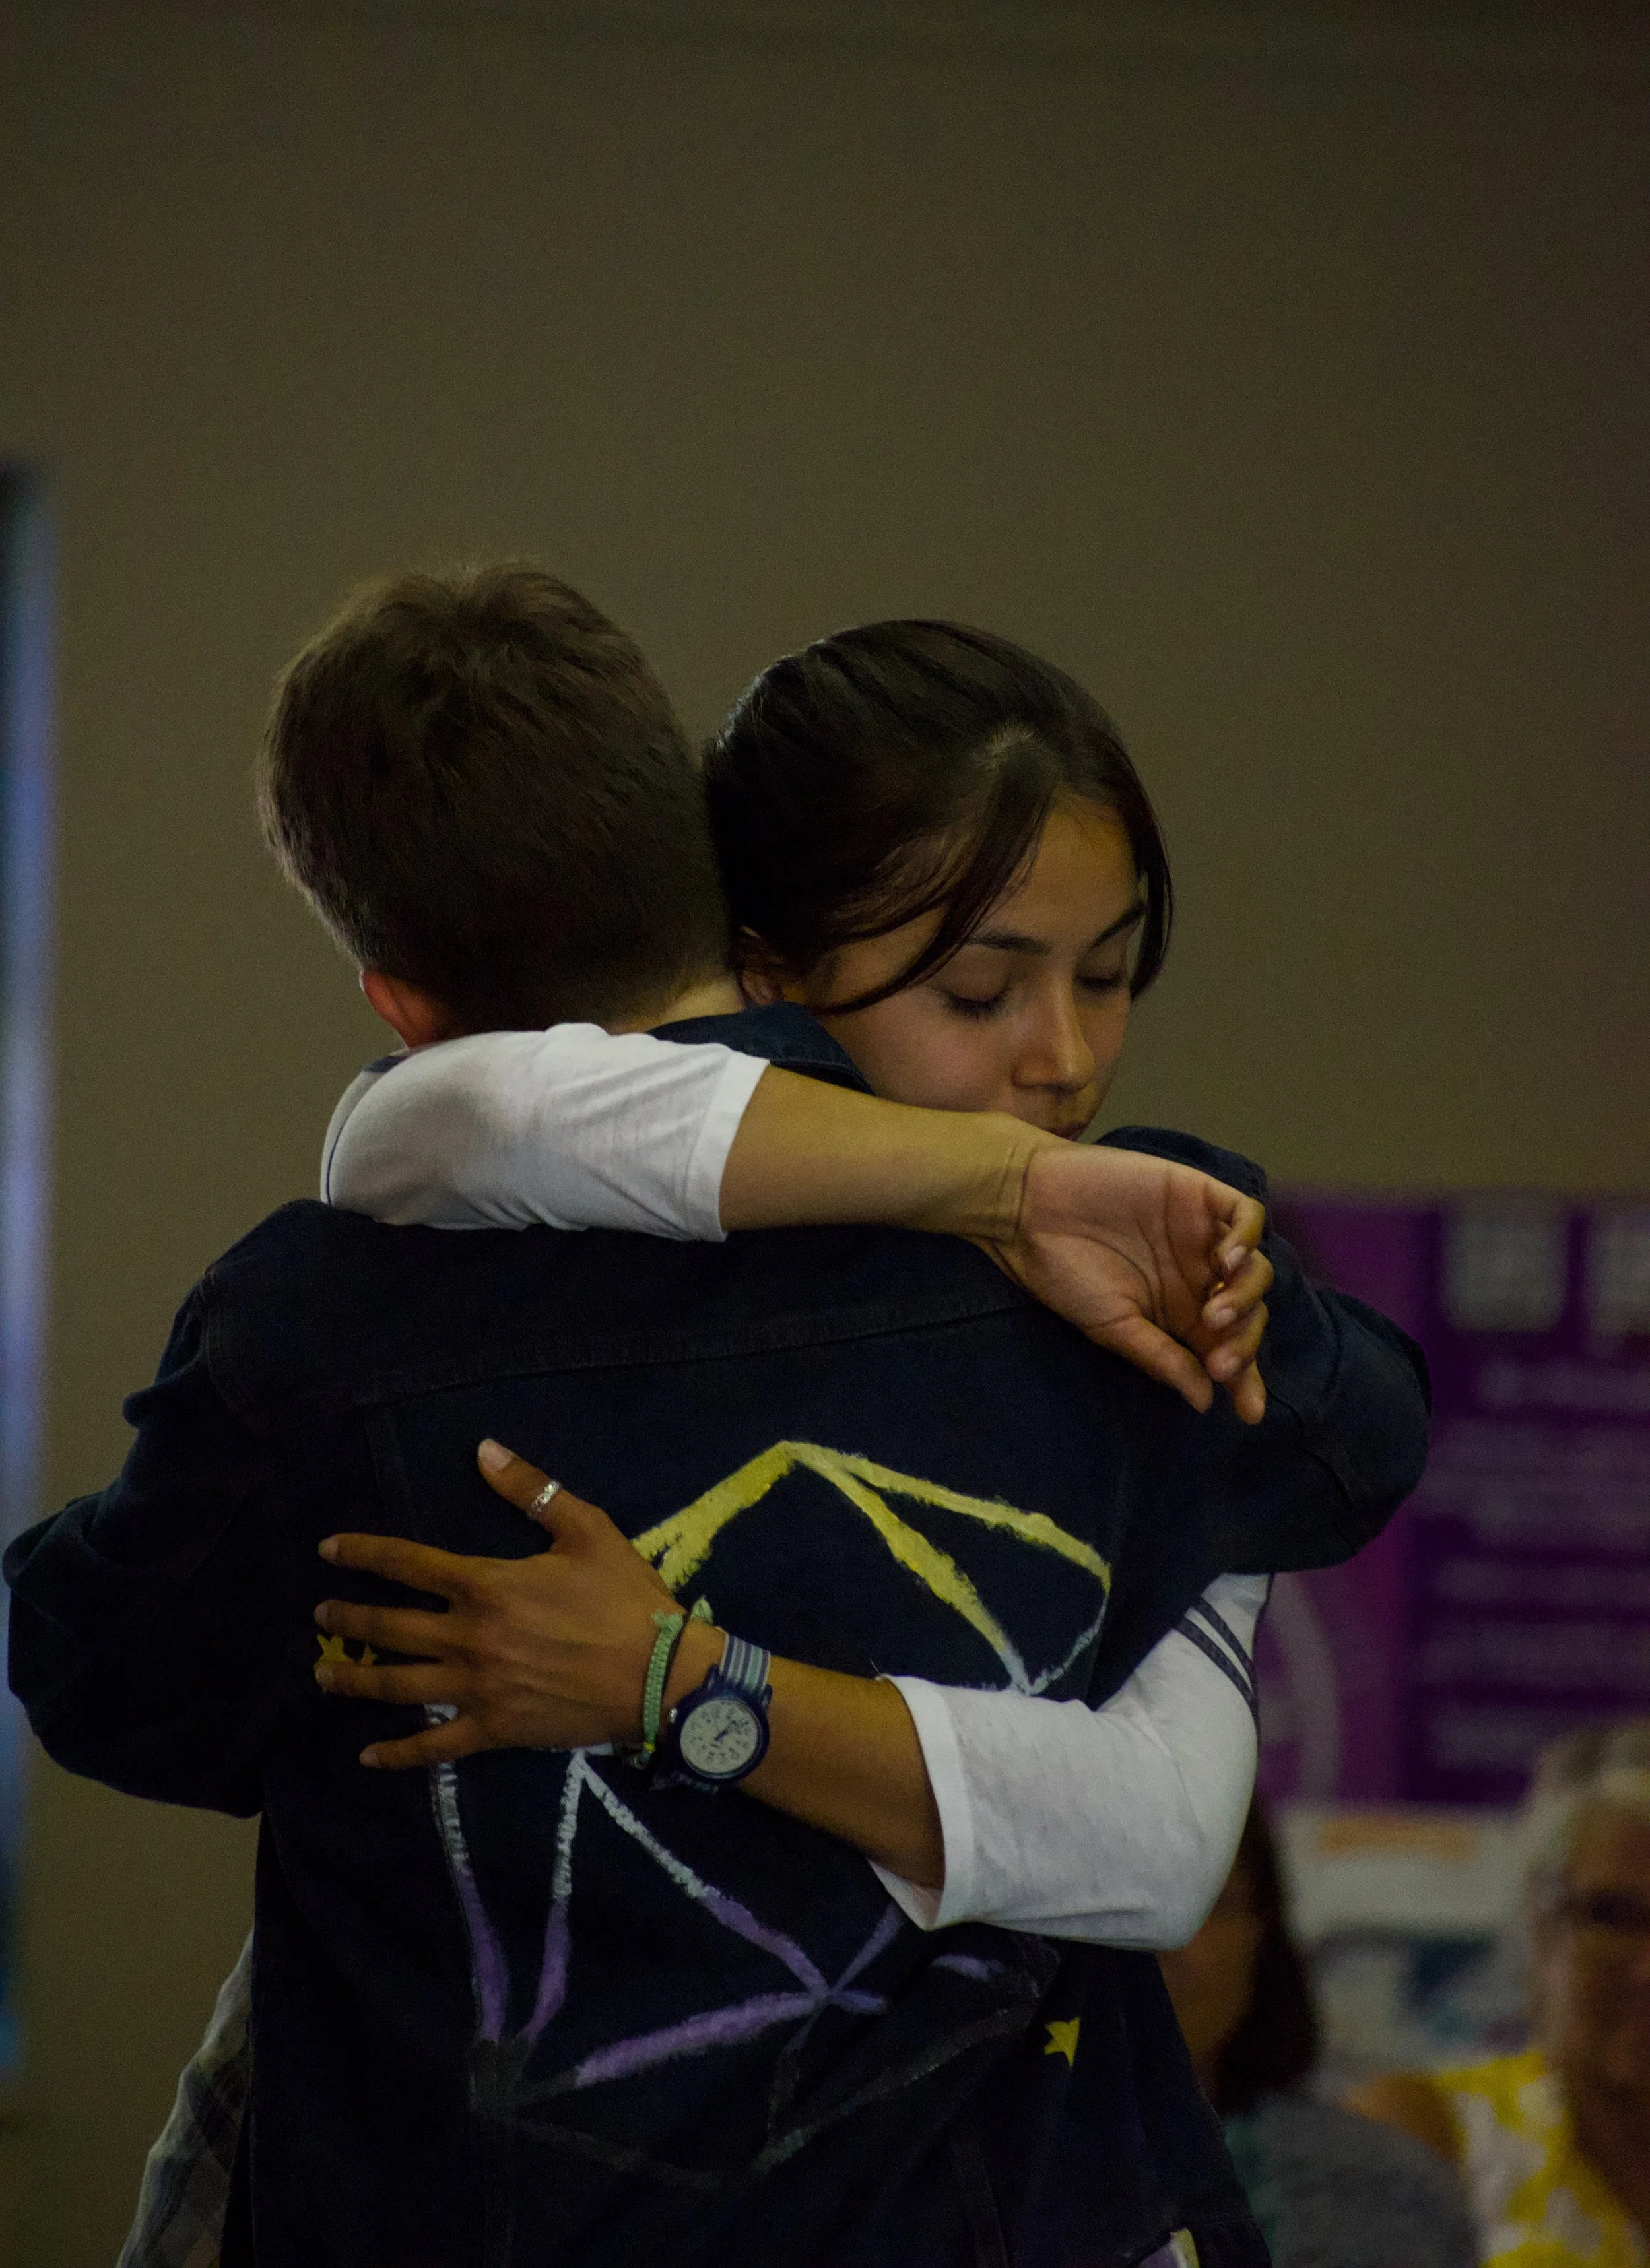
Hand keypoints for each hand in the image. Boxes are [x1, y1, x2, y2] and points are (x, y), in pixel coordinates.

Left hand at [312, 1441, 682, 1767]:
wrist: (663, 1676)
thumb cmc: (625, 1599)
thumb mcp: (587, 1530)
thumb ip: (531, 1490)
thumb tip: (484, 1449)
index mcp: (488, 1585)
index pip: (408, 1563)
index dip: (363, 1553)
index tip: (328, 1550)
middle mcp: (470, 1637)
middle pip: (390, 1627)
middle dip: (349, 1619)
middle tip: (321, 1617)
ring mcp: (477, 1688)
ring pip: (399, 1685)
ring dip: (355, 1680)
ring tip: (324, 1675)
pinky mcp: (494, 1730)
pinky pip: (434, 1747)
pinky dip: (398, 1754)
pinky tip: (368, 1757)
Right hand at [984, 1143, 1270, 1422]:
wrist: (1029, 1207)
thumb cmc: (1064, 1271)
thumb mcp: (1113, 1327)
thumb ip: (1161, 1358)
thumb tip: (1205, 1402)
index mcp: (1180, 1311)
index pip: (1228, 1347)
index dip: (1247, 1380)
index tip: (1250, 1414)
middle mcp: (1198, 1275)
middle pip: (1250, 1313)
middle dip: (1244, 1344)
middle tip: (1219, 1364)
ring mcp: (1201, 1234)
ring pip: (1256, 1269)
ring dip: (1245, 1298)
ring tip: (1212, 1314)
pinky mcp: (1197, 1193)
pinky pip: (1246, 1214)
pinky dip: (1246, 1238)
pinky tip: (1224, 1262)